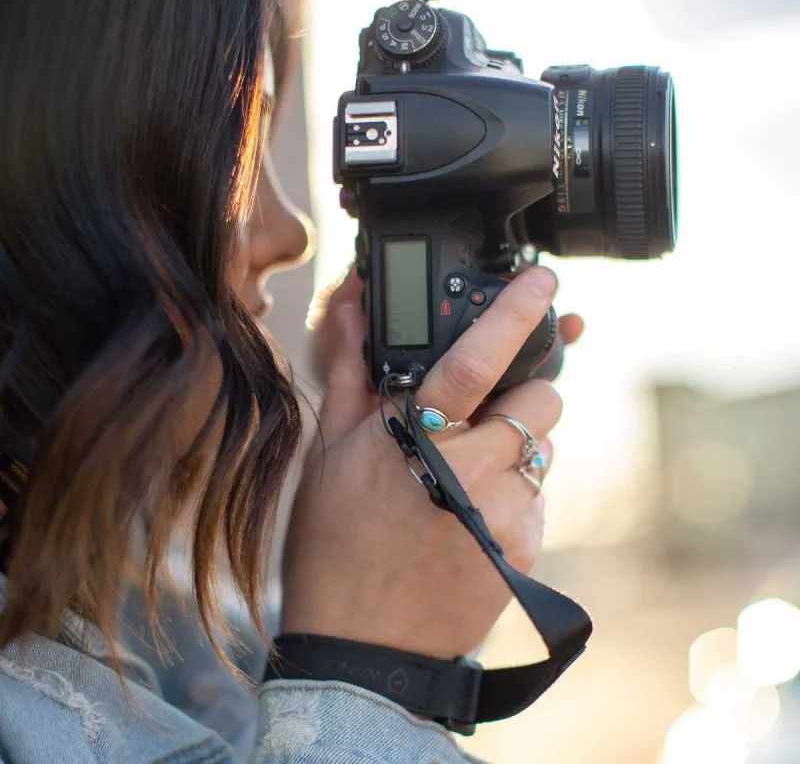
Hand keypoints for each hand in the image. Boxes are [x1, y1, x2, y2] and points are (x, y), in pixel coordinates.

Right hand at [282, 266, 562, 659]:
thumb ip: (352, 375)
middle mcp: (467, 470)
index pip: (475, 360)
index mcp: (415, 438)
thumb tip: (354, 310)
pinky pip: (539, 496)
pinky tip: (473, 518)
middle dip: (522, 399)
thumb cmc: (335, 546)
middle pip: (540, 402)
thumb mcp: (330, 455)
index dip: (514, 314)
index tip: (542, 282)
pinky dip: (516, 495)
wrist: (364, 646)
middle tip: (482, 418)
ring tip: (466, 476)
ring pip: (544, 448)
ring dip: (516, 449)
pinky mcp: (525, 548)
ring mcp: (503, 513)